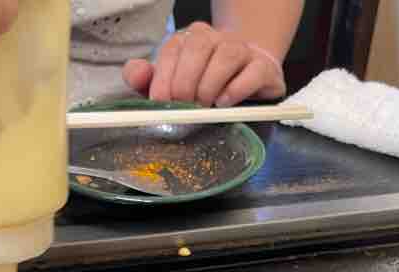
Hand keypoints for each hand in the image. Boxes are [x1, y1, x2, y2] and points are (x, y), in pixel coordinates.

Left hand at [123, 21, 286, 107]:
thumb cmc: (203, 83)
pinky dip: (236, 89)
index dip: (163, 77)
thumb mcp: (171, 82)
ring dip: (210, 84)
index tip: (160, 102)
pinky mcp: (263, 67)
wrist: (247, 78)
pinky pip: (252, 72)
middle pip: (199, 46)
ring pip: (226, 56)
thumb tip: (135, 75)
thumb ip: (148, 79)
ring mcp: (242, 50)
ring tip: (204, 105)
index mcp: (189, 39)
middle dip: (185, 81)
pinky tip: (224, 103)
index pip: (172, 49)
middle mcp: (215, 38)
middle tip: (183, 105)